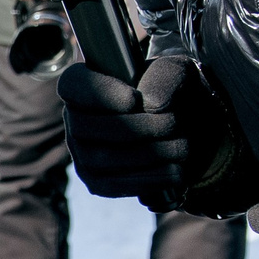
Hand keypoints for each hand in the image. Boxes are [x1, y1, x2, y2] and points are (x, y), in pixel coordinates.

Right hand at [57, 55, 227, 201]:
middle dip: (134, 128)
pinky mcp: (96, 181)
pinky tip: (175, 171)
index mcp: (86, 82)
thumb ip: (164, 78)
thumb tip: (152, 104)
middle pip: (84, 127)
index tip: (134, 99)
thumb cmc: (173, 92)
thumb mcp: (176, 73)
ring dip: (147, 154)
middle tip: (173, 123)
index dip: (99, 94)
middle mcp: (75, 118)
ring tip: (183, 147)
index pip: (72, 84)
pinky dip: (146, 179)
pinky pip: (111, 185)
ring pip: (99, 158)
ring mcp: (82, 152)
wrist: (186, 125)